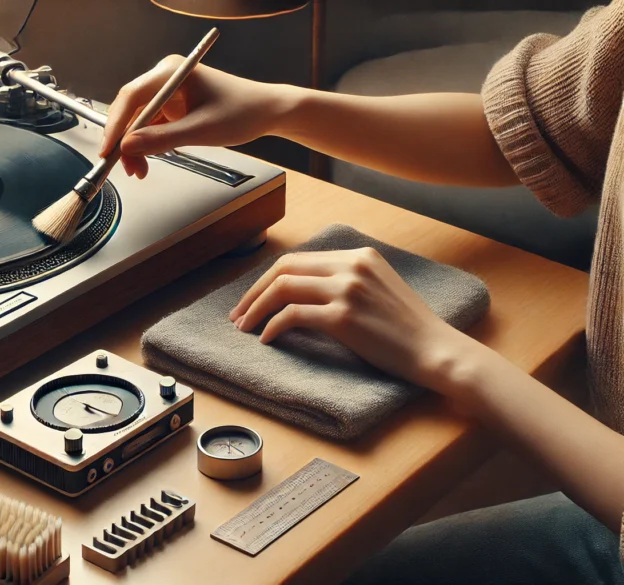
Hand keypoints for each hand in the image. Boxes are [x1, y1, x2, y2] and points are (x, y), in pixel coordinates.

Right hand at [100, 57, 292, 177]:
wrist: (266, 112)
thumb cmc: (242, 112)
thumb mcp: (201, 130)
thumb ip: (162, 139)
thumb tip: (127, 147)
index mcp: (171, 71)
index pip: (132, 97)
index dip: (116, 125)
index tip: (108, 150)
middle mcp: (165, 78)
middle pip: (131, 110)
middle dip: (125, 141)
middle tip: (124, 167)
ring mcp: (168, 92)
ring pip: (138, 121)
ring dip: (134, 147)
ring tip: (138, 170)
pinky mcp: (172, 106)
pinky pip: (150, 126)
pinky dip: (146, 145)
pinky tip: (146, 161)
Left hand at [230, 247, 466, 388]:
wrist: (436, 350)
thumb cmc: (407, 329)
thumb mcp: (378, 288)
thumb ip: (345, 280)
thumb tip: (299, 292)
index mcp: (359, 255)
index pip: (298, 260)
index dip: (268, 279)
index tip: (252, 299)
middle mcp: (351, 265)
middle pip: (284, 269)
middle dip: (254, 292)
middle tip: (238, 314)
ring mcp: (347, 289)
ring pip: (283, 289)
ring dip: (256, 309)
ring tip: (245, 327)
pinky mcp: (343, 316)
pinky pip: (292, 315)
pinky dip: (273, 326)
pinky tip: (267, 338)